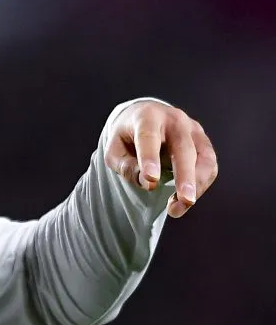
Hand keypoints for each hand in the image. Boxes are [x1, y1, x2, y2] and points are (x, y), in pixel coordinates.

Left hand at [104, 101, 218, 217]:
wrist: (143, 118)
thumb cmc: (127, 137)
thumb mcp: (114, 149)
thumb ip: (125, 165)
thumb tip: (147, 183)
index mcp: (147, 116)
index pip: (148, 136)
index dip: (150, 157)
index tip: (151, 178)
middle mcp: (174, 119)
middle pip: (183, 147)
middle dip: (185, 175)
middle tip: (185, 200)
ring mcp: (193, 129)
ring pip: (203, 158)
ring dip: (196, 186)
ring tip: (177, 208)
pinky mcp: (204, 142)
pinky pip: (209, 165)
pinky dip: (201, 185)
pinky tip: (184, 201)